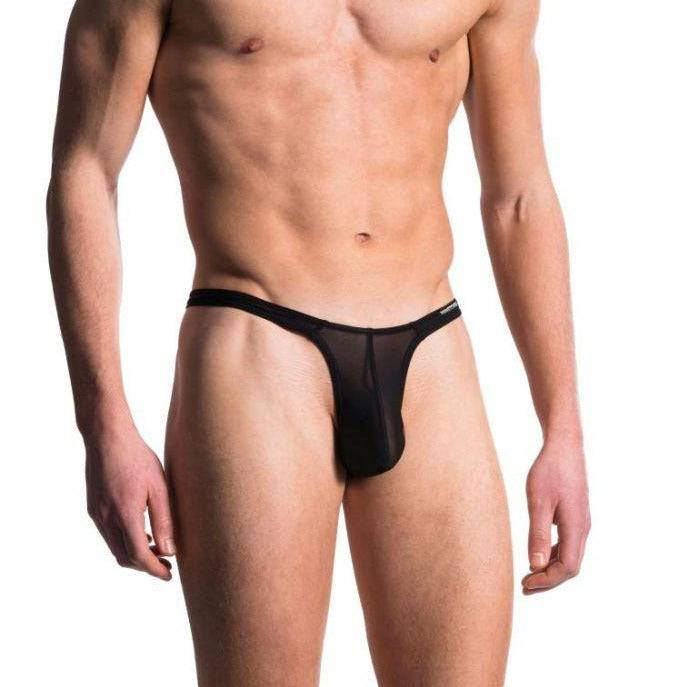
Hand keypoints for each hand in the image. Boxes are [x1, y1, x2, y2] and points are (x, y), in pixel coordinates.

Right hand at [85, 424, 176, 579]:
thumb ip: (164, 520)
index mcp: (124, 515)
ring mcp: (96, 515)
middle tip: (165, 565)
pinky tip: (141, 531)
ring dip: (135, 554)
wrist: (107, 438)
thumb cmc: (138, 458)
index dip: (154, 570)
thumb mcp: (159, 487)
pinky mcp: (93, 508)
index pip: (139, 556)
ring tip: (158, 549)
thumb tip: (170, 550)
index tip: (168, 576)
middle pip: (125, 557)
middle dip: (145, 566)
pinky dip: (125, 541)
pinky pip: (108, 535)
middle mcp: (106, 519)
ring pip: (115, 548)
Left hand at [522, 438, 589, 593]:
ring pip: (570, 555)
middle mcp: (582, 528)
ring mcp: (581, 521)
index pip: (568, 567)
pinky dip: (554, 554)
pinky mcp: (575, 515)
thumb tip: (536, 565)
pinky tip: (538, 554)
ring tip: (528, 575)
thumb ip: (538, 533)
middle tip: (524, 586)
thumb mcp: (538, 501)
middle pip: (571, 566)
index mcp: (576, 527)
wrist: (564, 446)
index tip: (526, 583)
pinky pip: (568, 543)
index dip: (548, 580)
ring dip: (551, 568)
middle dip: (548, 579)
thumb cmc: (549, 470)